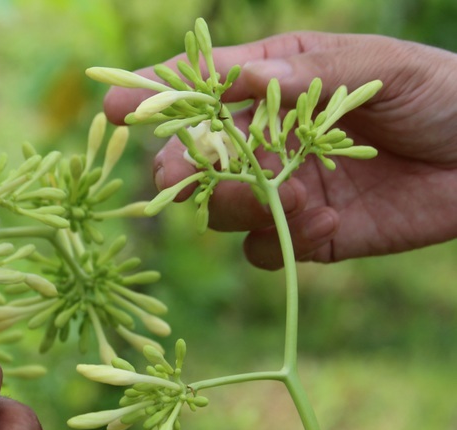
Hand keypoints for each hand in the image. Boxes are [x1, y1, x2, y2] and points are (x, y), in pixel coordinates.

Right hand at [102, 32, 456, 268]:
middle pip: (197, 159)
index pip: (203, 88)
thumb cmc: (443, 93)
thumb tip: (247, 84)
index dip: (155, 95)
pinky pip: (265, 250)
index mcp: (277, 82)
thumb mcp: (383, 68)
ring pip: (222, 209)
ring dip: (242, 206)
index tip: (115, 104)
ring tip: (296, 196)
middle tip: (175, 179)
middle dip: (183, 169)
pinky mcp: (307, 235)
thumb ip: (314, 76)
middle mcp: (268, 140)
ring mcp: (282, 190)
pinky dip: (281, 243)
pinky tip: (325, 221)